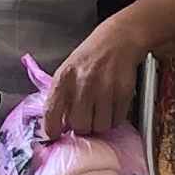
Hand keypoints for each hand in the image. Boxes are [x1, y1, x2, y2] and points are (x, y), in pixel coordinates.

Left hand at [40, 14, 149, 139]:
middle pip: (79, 125)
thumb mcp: (68, 70)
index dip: (53, 130)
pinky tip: (112, 107)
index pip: (51, 114)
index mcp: (63, 79)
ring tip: (100, 112)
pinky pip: (117, 120)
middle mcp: (83, 84)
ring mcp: (104, 88)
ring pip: (99, 126)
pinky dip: (114, 118)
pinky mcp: (123, 92)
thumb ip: (61, 95)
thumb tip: (58, 126)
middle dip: (83, 126)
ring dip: (99, 124)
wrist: (118, 40)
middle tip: (86, 118)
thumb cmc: (90, 57)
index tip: (57, 135)